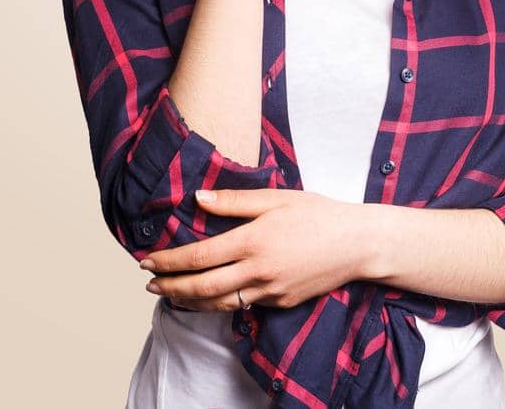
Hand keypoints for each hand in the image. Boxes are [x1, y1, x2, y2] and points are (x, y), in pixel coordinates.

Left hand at [139, 189, 372, 311]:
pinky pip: (243, 305)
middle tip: (149, 283)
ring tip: (170, 295)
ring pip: (218, 304)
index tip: (147, 260)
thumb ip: (234, 201)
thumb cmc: (318, 214)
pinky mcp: (280, 302)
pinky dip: (218, 304)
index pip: (199, 256)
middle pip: (201, 287)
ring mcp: (270, 291)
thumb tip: (198, 199)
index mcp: (253, 241)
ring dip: (188, 302)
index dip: (168, 261)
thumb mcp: (277, 198)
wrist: (357, 244)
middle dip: (169, 287)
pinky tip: (209, 297)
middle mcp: (258, 271)